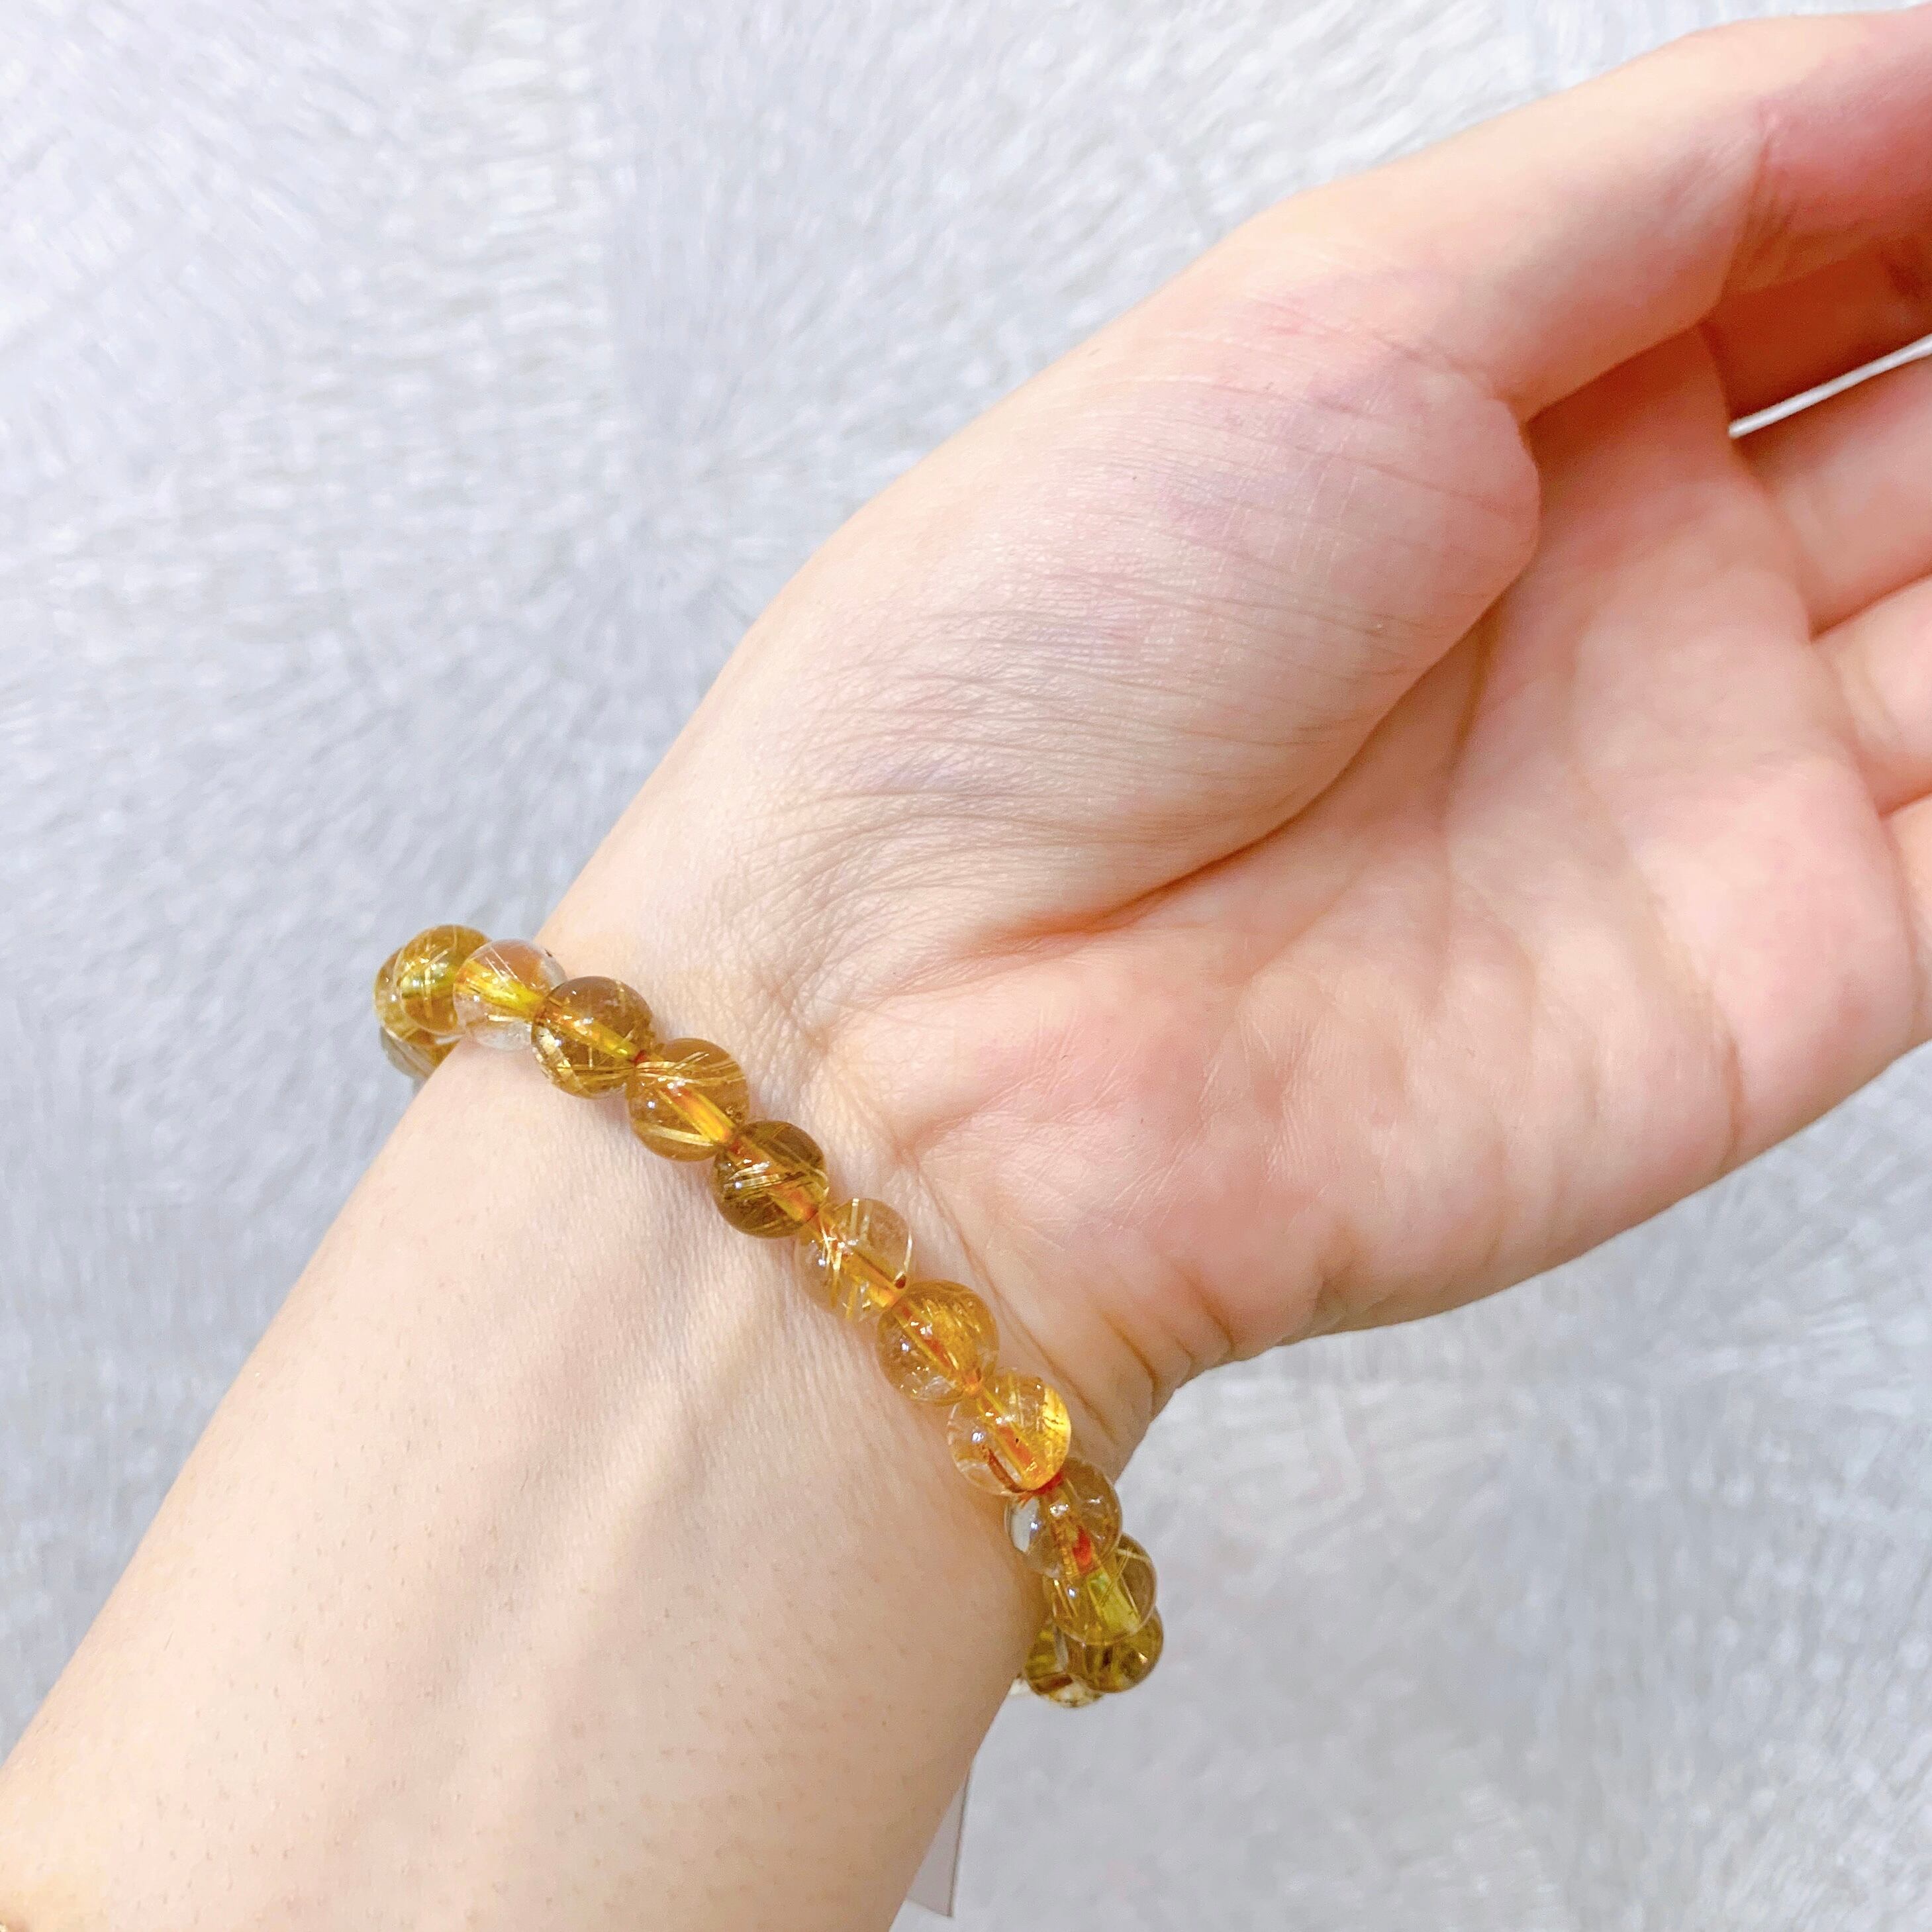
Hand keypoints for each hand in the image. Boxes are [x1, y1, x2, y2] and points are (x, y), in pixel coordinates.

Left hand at [564, 9, 1931, 1460]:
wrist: (942, 1016)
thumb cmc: (1039, 660)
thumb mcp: (1334, 307)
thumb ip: (1647, 188)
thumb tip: (1894, 71)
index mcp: (1474, 405)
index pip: (1806, 232)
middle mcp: (1596, 591)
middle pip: (1928, 407)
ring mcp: (1694, 780)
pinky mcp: (1770, 973)